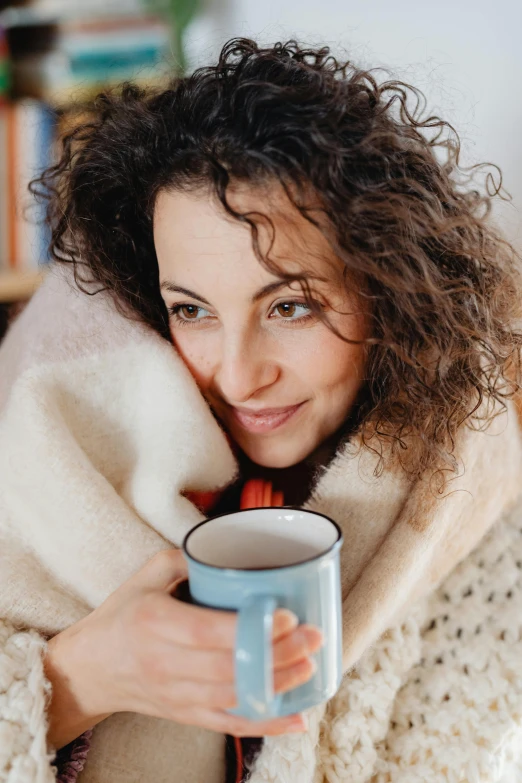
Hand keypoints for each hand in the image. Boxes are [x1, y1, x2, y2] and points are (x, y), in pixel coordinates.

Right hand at [45, 549, 322, 747]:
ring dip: (277, 686)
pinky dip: (265, 724)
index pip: (207, 631)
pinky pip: (228, 724)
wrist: (91, 667)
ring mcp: (175, 695)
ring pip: (233, 698)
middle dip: (277, 656)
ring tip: (310, 666)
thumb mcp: (147, 574)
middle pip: (228, 667)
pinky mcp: (184, 714)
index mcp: (153, 623)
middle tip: (313, 637)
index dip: (249, 629)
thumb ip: (188, 558)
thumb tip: (233, 547)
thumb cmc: (123, 613)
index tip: (287, 616)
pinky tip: (295, 718)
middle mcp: (163, 664)